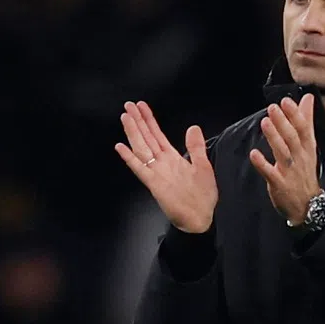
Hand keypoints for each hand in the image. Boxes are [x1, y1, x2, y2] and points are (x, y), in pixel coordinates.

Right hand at [115, 101, 216, 232]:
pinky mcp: (154, 184)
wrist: (201, 218)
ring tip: (126, 117)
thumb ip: (196, 147)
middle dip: (137, 121)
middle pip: (146, 138)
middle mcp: (161, 163)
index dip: (149, 120)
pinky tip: (121, 147)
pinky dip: (130, 158)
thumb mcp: (204, 166)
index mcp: (172, 158)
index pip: (157, 134)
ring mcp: (156, 172)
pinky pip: (140, 168)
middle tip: (128, 105)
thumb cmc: (203, 196)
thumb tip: (193, 128)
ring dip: (133, 133)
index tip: (141, 106)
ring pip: (141, 148)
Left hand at [248, 95, 320, 225]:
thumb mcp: (309, 146)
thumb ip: (306, 121)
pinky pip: (270, 173)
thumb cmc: (305, 171)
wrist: (308, 205)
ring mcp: (290, 172)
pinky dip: (262, 164)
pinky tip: (254, 154)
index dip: (295, 115)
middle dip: (284, 122)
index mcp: (307, 148)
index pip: (303, 129)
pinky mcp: (279, 184)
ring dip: (274, 138)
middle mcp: (300, 158)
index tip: (286, 101)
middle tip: (273, 108)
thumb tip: (307, 99)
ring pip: (282, 153)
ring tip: (265, 123)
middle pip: (293, 138)